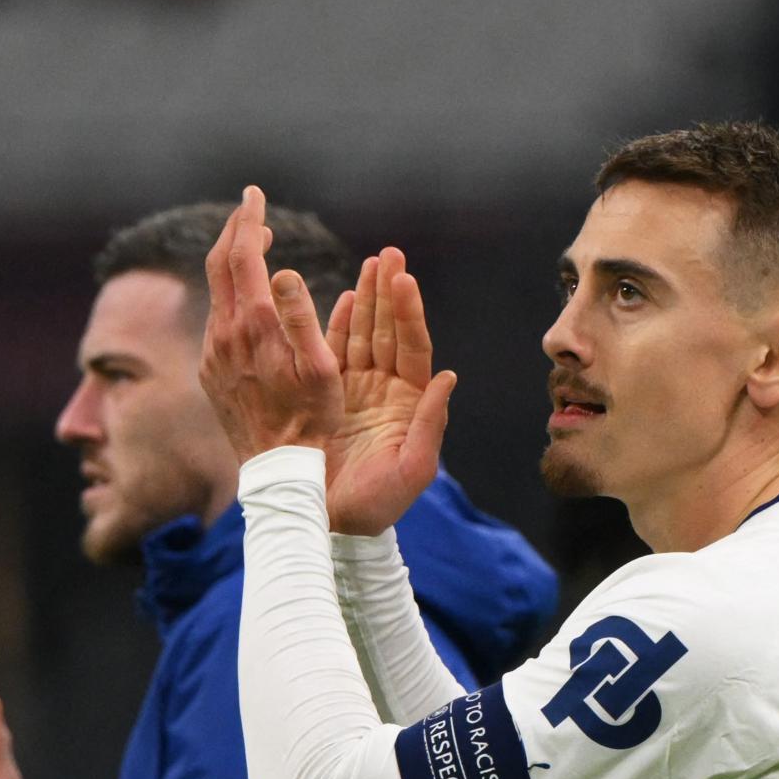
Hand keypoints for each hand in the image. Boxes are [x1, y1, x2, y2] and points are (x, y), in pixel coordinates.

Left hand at [199, 186, 344, 461]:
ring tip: (254, 248)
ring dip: (232, 264)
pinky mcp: (210, 372)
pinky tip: (248, 300)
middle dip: (235, 231)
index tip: (255, 195)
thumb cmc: (312, 420)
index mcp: (254, 325)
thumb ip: (300, 315)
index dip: (249, 220)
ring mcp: (213, 354)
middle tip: (251, 209)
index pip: (242, 256)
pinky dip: (231, 296)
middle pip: (219, 265)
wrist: (277, 469)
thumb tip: (281, 271)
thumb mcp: (322, 369)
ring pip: (216, 293)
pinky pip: (217, 321)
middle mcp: (225, 335)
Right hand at [322, 249, 457, 534]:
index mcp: (409, 403)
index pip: (412, 349)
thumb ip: (430, 424)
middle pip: (390, 332)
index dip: (408, 314)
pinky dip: (340, 324)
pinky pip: (336, 354)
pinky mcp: (330, 398)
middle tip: (390, 253)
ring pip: (364, 336)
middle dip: (390, 292)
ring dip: (369, 299)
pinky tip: (345, 298)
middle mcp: (387, 391)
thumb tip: (448, 377)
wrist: (335, 526)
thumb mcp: (413, 470)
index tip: (405, 280)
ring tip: (372, 262)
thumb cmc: (379, 506)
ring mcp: (358, 391)